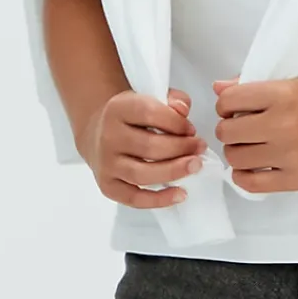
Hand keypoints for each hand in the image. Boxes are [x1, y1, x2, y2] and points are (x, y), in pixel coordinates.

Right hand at [82, 87, 205, 208]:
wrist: (97, 132)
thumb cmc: (132, 118)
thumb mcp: (149, 99)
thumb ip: (172, 100)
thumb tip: (183, 111)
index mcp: (118, 109)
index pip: (149, 114)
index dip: (176, 123)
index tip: (191, 130)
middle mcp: (108, 137)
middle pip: (149, 147)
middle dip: (181, 148)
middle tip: (200, 148)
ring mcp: (106, 164)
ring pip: (142, 174)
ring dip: (174, 171)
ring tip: (195, 166)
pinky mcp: (108, 185)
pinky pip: (134, 198)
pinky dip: (158, 200)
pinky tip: (180, 194)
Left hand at [210, 75, 297, 192]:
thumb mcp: (294, 84)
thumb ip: (254, 87)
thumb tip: (217, 88)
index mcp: (281, 95)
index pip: (228, 101)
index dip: (226, 107)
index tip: (236, 111)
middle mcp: (281, 124)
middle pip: (226, 132)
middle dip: (229, 131)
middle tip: (244, 132)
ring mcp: (287, 154)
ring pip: (235, 157)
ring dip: (237, 153)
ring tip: (251, 149)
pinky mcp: (294, 179)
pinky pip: (250, 182)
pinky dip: (243, 176)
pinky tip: (253, 168)